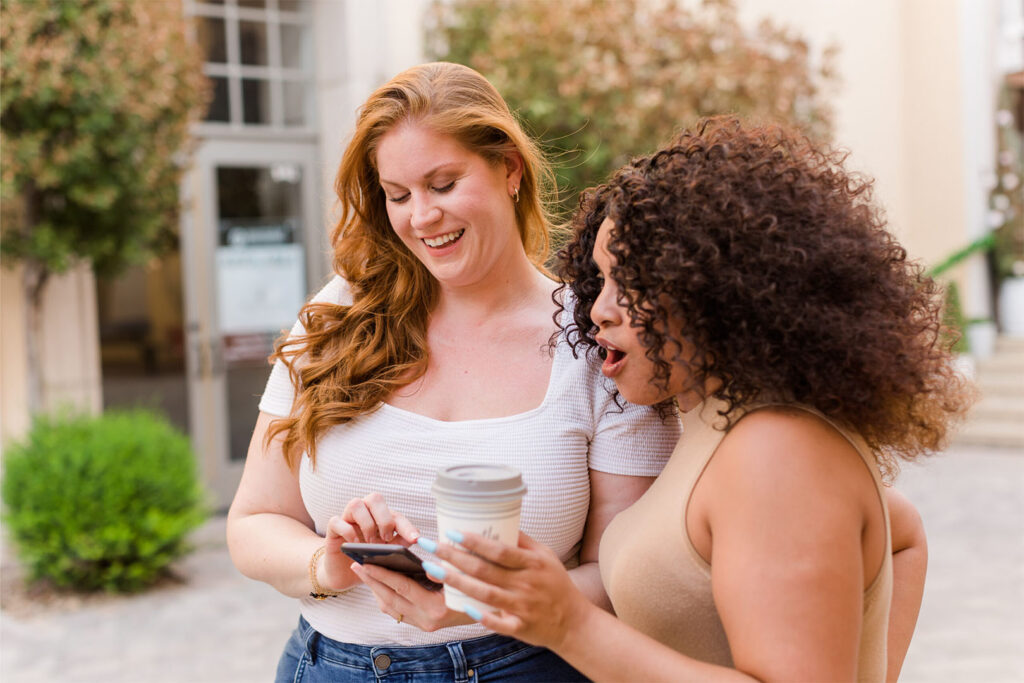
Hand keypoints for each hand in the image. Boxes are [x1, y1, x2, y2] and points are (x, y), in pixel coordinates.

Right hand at [321, 492, 418, 590]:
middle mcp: (364, 512)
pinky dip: (347, 531)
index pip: (396, 515)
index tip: (415, 539)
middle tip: (386, 539)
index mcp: (380, 517)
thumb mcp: (386, 553)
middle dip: (384, 519)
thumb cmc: (367, 559)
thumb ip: (399, 544)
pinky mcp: (332, 529)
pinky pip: (337, 520)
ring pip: (356, 504)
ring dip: (366, 524)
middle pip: (375, 498)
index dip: (406, 526)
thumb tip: (415, 539)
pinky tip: (354, 544)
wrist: (344, 572)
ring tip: (370, 543)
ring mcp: (347, 519)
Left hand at [349, 562, 473, 631]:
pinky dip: (387, 597)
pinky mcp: (425, 625)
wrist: (493, 613)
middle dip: (372, 581)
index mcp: (438, 608)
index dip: (382, 574)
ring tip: (364, 572)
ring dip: (376, 590)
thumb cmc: (481, 587)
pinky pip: (398, 612)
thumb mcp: (467, 574)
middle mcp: (429, 620)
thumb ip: (447, 568)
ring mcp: (426, 625)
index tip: (365, 563)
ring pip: (392, 608)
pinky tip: (380, 585)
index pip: (402, 588)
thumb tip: (425, 557)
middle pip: (391, 599)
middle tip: (357, 565)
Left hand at [419, 530, 593, 649]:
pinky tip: (460, 605)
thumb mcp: (546, 556)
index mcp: (533, 564)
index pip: (500, 551)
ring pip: (484, 594)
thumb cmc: (556, 584)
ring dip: (456, 582)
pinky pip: (496, 622)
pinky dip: (480, 615)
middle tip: (432, 547)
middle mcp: (526, 584)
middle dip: (454, 558)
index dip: (475, 541)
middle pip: (485, 570)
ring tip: (434, 570)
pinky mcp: (520, 628)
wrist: (574, 622)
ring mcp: (522, 608)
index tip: (452, 532)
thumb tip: (500, 521)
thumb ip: (523, 541)